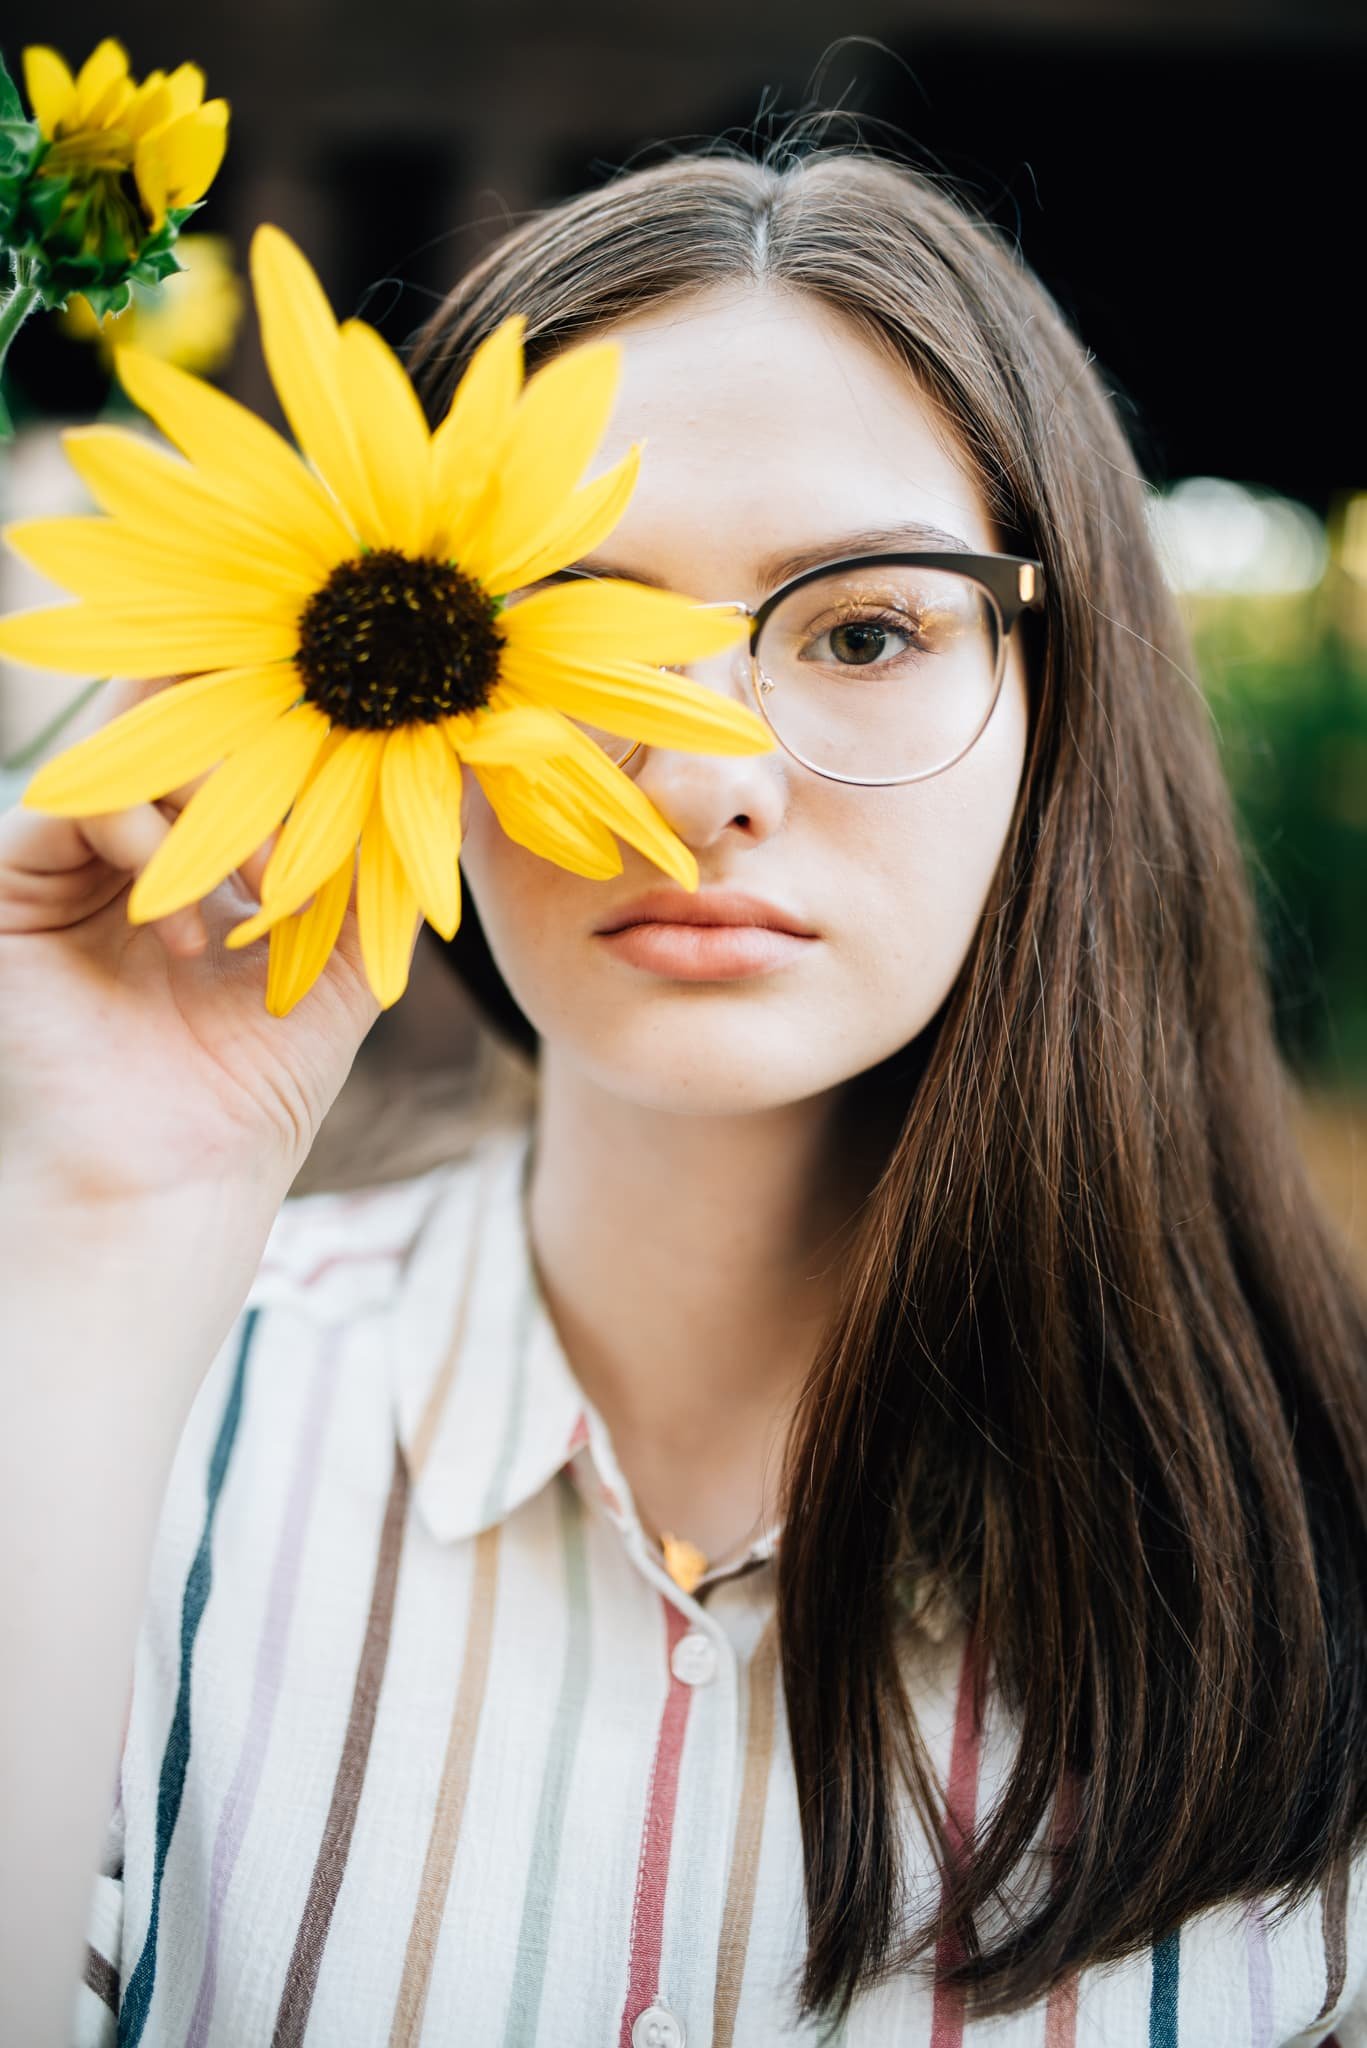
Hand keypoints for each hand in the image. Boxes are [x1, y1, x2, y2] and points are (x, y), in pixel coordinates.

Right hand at [0, 675, 404, 1203]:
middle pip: (176, 732)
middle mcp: (121, 854)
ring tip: (268, 890)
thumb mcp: (337, 969)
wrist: (178, 1182)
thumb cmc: (254, 1094)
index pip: (228, 755)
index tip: (359, 753)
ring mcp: (66, 866)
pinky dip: (148, 842)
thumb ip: (372, 882)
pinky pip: (75, 805)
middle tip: (317, 787)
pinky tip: (190, 931)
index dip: (287, 740)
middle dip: (255, 751)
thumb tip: (437, 796)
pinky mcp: (13, 886)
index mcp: (191, 862)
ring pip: (133, 756)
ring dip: (218, 805)